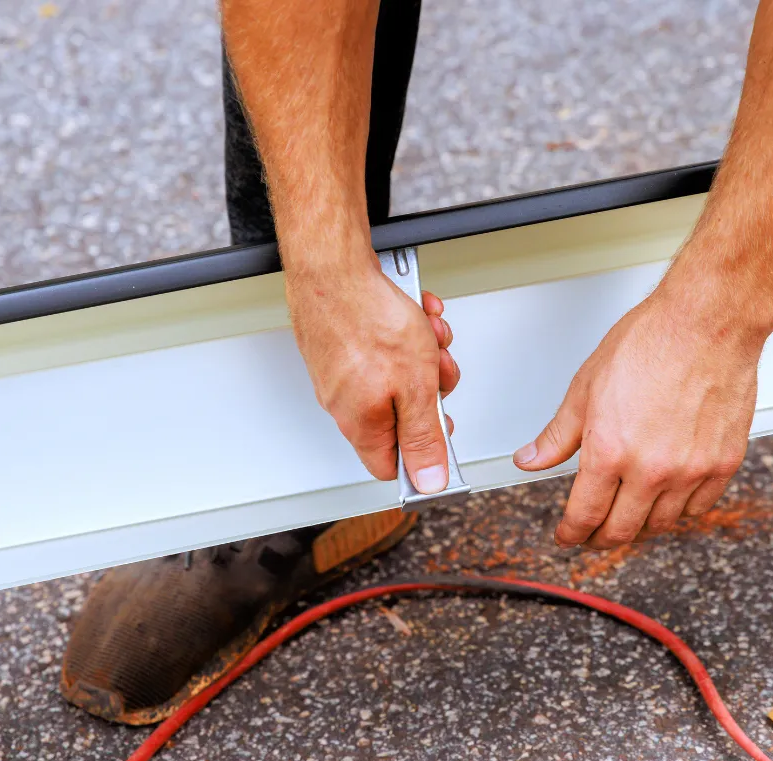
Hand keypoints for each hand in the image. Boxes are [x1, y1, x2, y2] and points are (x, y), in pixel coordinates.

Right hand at [286, 250, 458, 492]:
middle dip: (429, 389)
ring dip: (422, 356)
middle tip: (437, 370)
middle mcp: (345, 405)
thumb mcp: (415, 386)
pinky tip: (412, 316)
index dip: (422, 454)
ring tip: (426, 333)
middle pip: (401, 415)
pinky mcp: (341, 348)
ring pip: (396, 378)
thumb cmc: (367, 318)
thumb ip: (423, 438)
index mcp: (362, 424)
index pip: (393, 466)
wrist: (332, 267)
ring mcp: (341, 374)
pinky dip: (404, 336)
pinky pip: (383, 353)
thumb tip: (428, 482)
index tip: (440, 431)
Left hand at [512, 272, 763, 548]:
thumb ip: (558, 436)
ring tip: (628, 513)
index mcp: (609, 451)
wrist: (707, 323)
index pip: (584, 516)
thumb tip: (531, 460)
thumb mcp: (585, 388)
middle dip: (600, 538)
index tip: (567, 536)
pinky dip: (679, 510)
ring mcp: (691, 470)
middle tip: (593, 534)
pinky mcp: (723, 463)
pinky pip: (698, 507)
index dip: (571, 534)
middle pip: (621, 531)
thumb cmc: (650, 343)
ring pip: (661, 524)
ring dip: (639, 525)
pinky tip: (667, 497)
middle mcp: (651, 469)